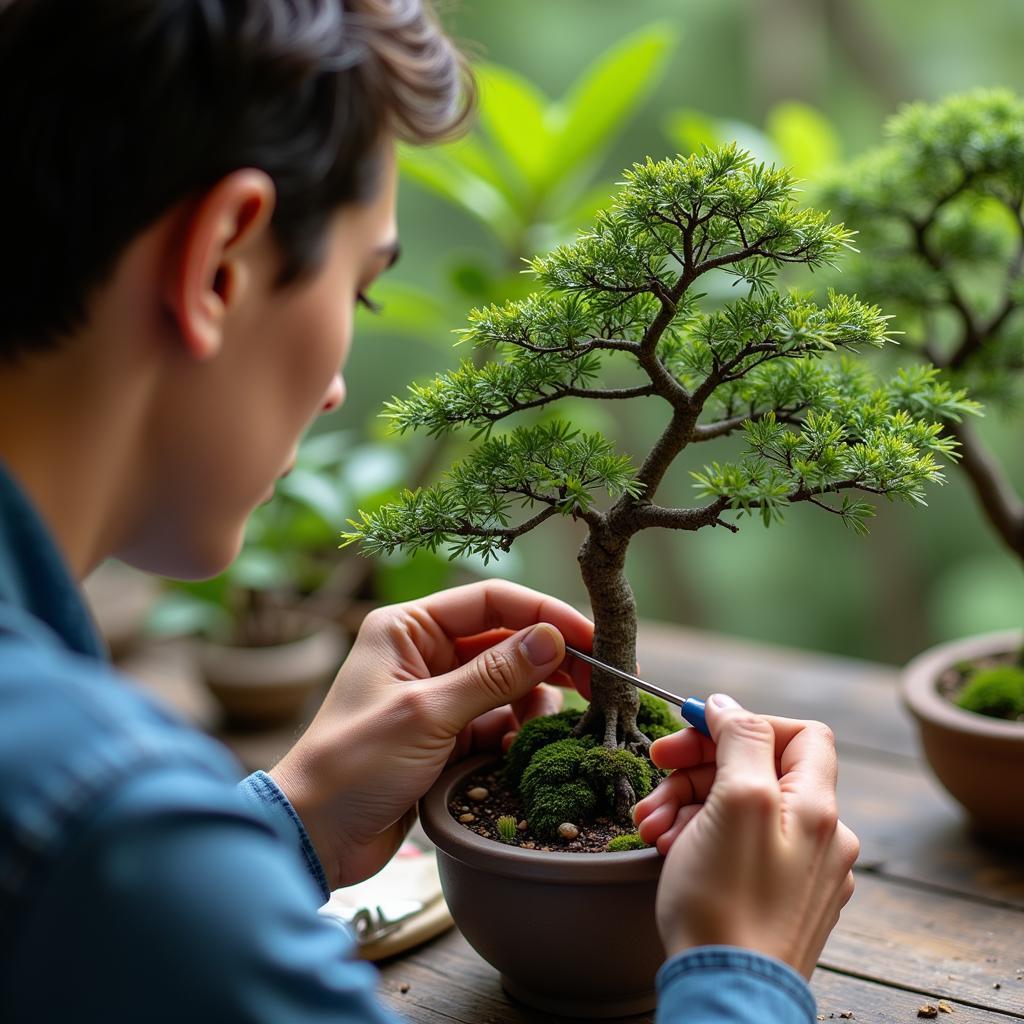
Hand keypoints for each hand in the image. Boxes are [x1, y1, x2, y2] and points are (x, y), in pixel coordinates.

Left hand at [271, 580, 592, 889]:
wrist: (314, 836)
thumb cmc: (353, 764)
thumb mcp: (427, 713)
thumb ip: (494, 675)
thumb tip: (552, 639)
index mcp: (409, 628)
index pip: (491, 602)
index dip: (544, 614)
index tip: (592, 637)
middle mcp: (426, 653)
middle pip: (506, 641)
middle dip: (550, 660)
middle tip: (598, 682)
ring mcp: (439, 695)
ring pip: (510, 684)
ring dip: (534, 703)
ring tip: (542, 730)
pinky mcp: (449, 735)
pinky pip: (500, 721)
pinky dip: (517, 733)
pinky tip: (519, 753)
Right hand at [633, 694, 859, 977]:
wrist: (729, 997)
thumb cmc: (729, 902)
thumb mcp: (736, 800)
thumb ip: (741, 740)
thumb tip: (729, 704)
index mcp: (818, 808)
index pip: (799, 733)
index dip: (745, 722)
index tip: (693, 729)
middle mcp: (820, 838)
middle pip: (759, 769)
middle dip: (700, 766)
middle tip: (656, 770)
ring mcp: (800, 873)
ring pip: (741, 809)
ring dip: (689, 803)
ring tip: (649, 825)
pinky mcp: (776, 900)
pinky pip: (739, 847)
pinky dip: (701, 838)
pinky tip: (668, 849)